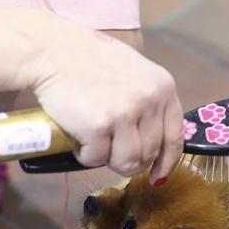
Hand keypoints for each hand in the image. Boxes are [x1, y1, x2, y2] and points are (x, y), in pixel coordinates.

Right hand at [20, 16, 183, 183]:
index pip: (174, 138)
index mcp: (163, 88)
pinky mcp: (98, 127)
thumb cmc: (89, 62)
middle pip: (148, 155)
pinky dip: (84, 155)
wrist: (54, 51)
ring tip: (93, 142)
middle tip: (108, 149)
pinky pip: (96, 160)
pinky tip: (77, 137)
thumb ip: (148, 104)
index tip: (157, 177)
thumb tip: (152, 148)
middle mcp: (149, 100)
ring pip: (126, 163)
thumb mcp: (134, 75)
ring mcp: (124, 114)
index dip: (166, 163)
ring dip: (107, 160)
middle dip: (128, 160)